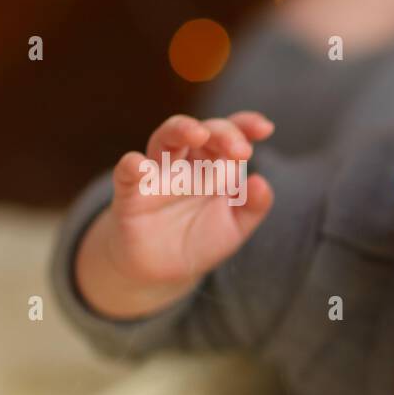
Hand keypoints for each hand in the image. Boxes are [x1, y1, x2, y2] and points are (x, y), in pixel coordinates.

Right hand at [106, 112, 274, 286]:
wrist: (163, 269)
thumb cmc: (202, 238)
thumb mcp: (236, 226)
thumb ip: (253, 206)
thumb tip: (261, 182)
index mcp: (216, 165)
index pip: (231, 135)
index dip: (246, 126)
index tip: (265, 128)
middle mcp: (188, 163)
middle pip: (202, 131)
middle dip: (223, 133)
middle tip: (241, 151)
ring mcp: (158, 174)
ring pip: (165, 139)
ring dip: (180, 130)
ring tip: (197, 134)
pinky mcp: (131, 192)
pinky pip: (127, 173)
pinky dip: (132, 166)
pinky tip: (140, 166)